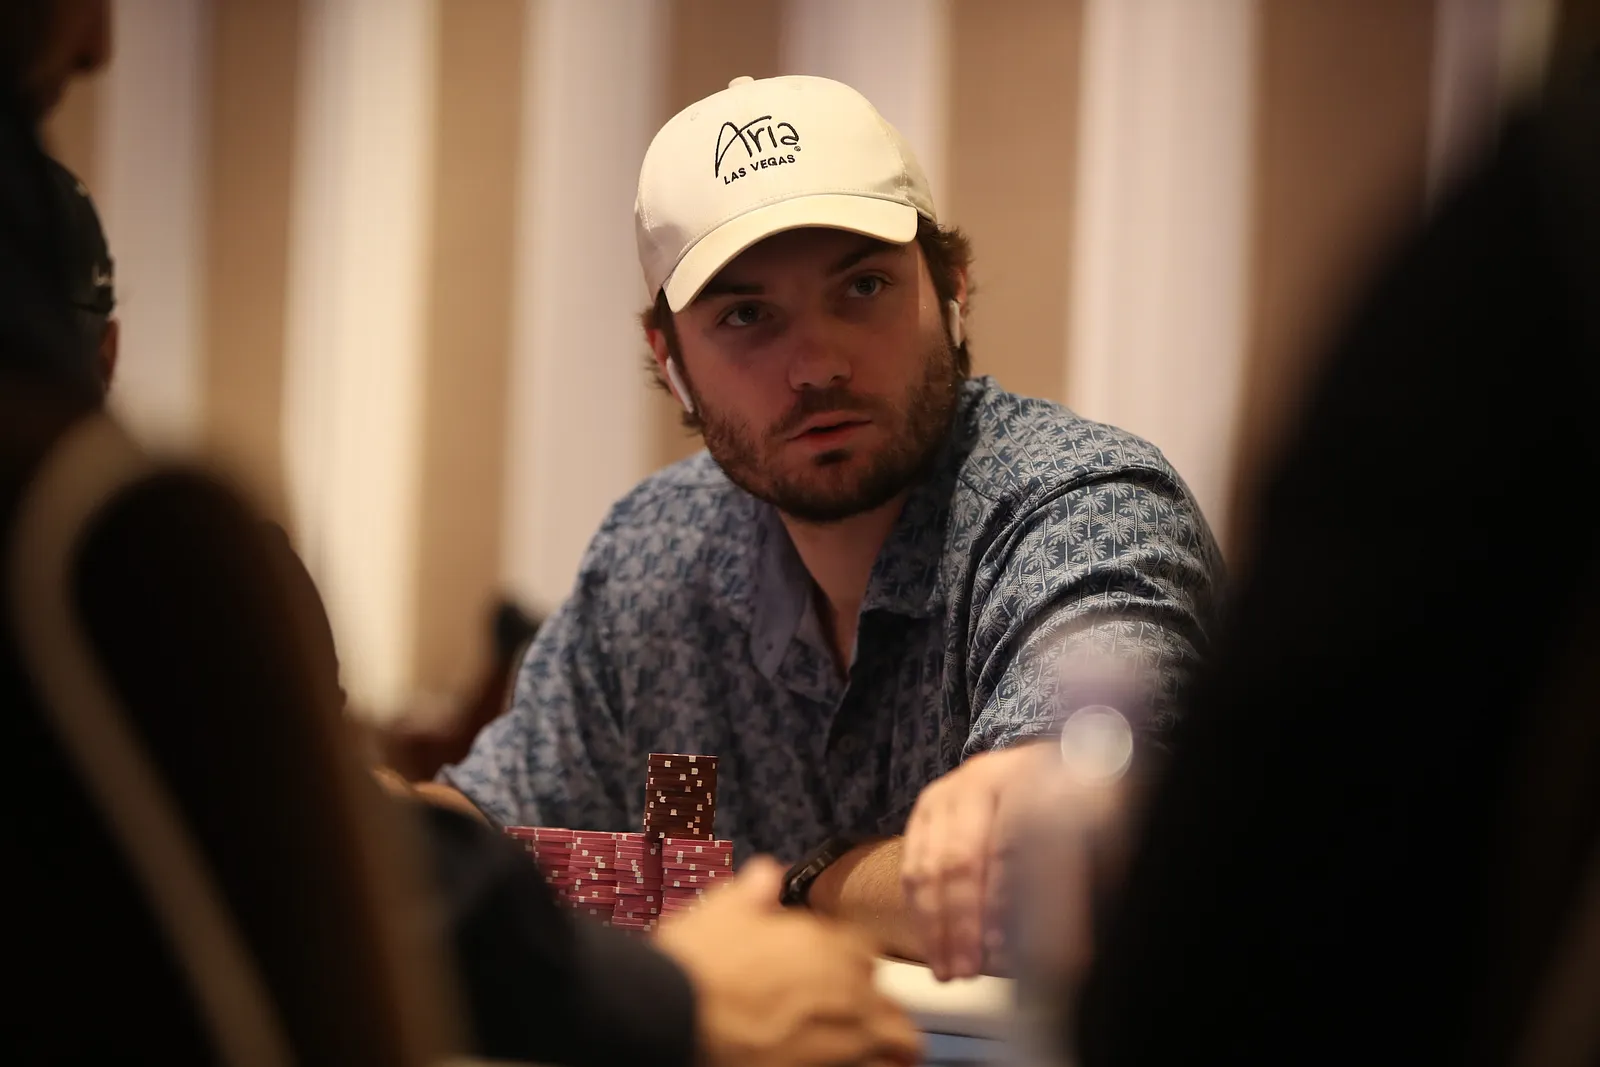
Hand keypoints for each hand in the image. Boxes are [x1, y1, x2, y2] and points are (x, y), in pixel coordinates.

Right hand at [655, 857, 920, 1066]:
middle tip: (858, 1021)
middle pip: (887, 1002)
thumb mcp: (722, 907)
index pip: (866, 952)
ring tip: (879, 1054)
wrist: (673, 1010)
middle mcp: (845, 987)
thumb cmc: (696, 960)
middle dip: (876, 1011)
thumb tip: (767, 874)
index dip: (852, 965)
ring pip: (895, 1041)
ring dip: (887, 1044)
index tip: (838, 976)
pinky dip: (872, 1066)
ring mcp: (842, 1036)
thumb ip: (755, 890)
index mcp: (826, 942)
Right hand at [900, 742, 1055, 979]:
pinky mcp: (925, 812)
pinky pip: (912, 868)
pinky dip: (921, 913)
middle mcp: (981, 779)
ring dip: (936, 926)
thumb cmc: (1077, 804)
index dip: (1005, 900)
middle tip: (970, 970)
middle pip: (961, 857)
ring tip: (949, 971)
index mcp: (1029, 777)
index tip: (1008, 949)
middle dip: (964, 922)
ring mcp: (947, 794)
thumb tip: (1061, 945)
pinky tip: (934, 947)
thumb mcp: (1096, 826)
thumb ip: (1076, 874)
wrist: (1048, 768)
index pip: (1010, 843)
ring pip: (928, 866)